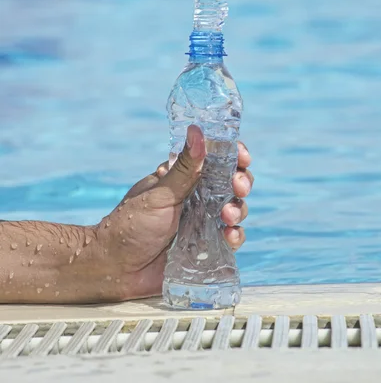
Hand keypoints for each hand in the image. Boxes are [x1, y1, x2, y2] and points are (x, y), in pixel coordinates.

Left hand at [96, 125, 252, 301]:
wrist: (116, 269)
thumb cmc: (130, 226)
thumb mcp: (159, 193)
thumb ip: (184, 168)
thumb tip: (198, 131)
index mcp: (183, 178)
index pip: (215, 160)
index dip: (233, 156)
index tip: (243, 157)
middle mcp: (196, 197)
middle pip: (231, 183)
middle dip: (241, 182)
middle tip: (238, 186)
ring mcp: (202, 222)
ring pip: (234, 209)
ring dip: (238, 208)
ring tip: (227, 216)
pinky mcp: (205, 247)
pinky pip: (230, 238)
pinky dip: (235, 236)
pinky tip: (230, 237)